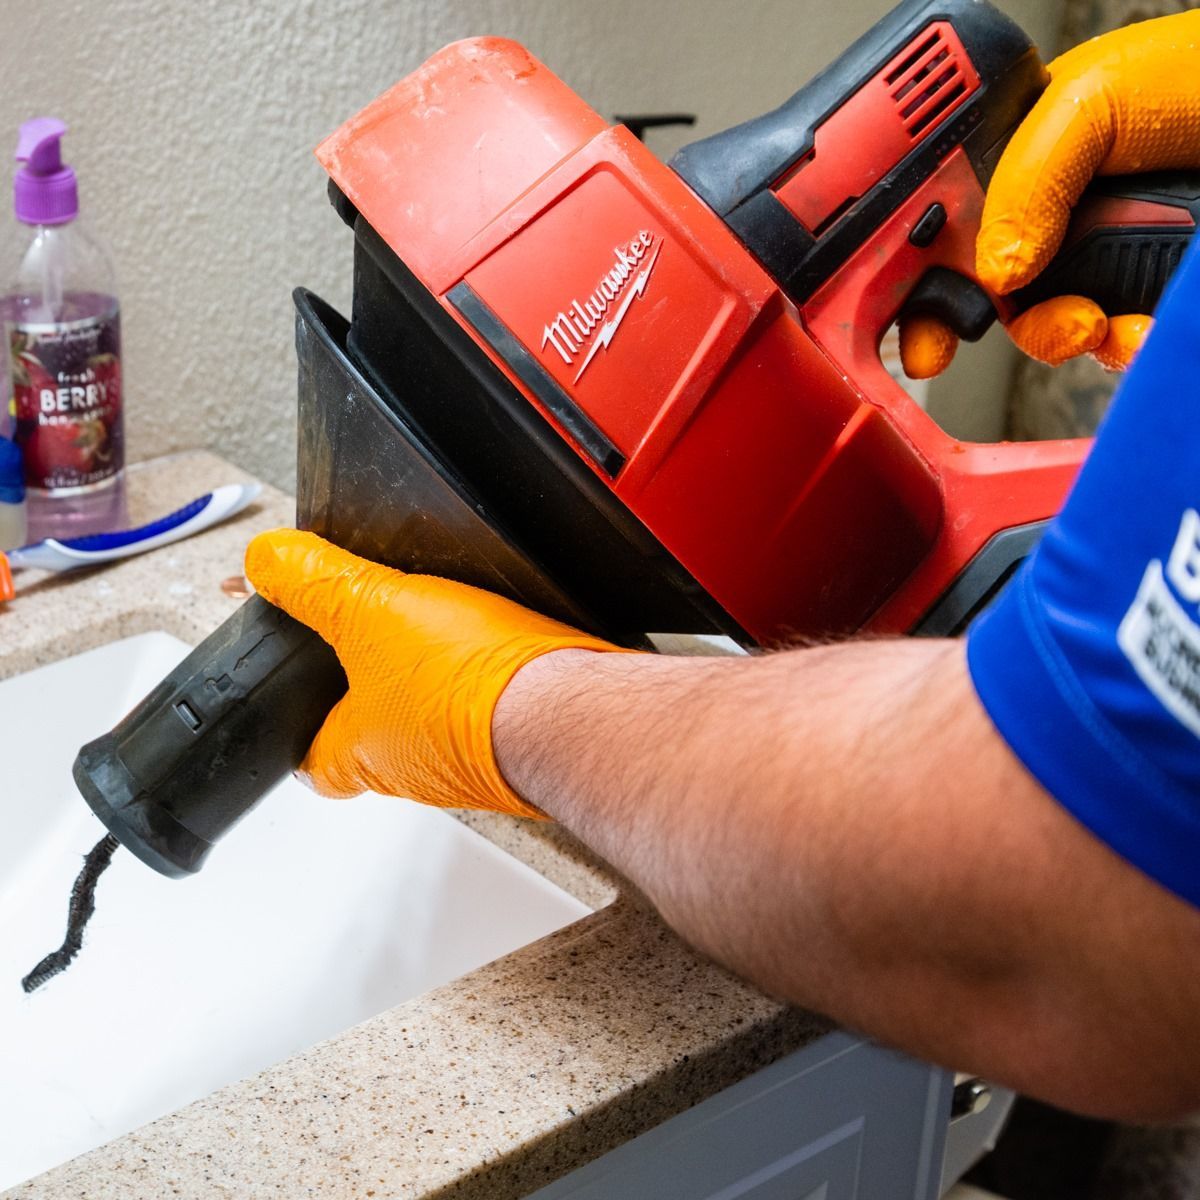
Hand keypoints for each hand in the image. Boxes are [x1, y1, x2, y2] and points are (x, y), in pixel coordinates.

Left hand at [244, 529, 628, 814]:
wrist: (573, 709)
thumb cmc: (472, 685)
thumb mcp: (371, 611)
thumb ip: (316, 584)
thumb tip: (268, 560)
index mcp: (363, 752)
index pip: (311, 760)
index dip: (298, 726)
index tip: (294, 697)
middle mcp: (415, 768)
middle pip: (375, 737)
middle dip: (373, 691)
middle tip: (375, 644)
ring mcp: (472, 760)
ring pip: (436, 723)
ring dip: (437, 683)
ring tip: (444, 628)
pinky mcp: (523, 743)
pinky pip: (494, 712)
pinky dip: (492, 682)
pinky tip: (501, 644)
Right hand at [900, 10, 1199, 378]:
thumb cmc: (1194, 77)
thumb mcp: (1091, 103)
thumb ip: (1025, 182)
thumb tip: (992, 272)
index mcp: (1003, 160)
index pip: (925, 223)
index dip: (893, 277)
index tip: (885, 318)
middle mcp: (1036, 215)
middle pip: (966, 290)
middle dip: (957, 324)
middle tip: (943, 350)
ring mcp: (1086, 259)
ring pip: (1033, 330)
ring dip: (1053, 339)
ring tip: (1091, 323)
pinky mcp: (1133, 295)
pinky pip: (1105, 346)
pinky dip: (1117, 349)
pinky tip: (1137, 328)